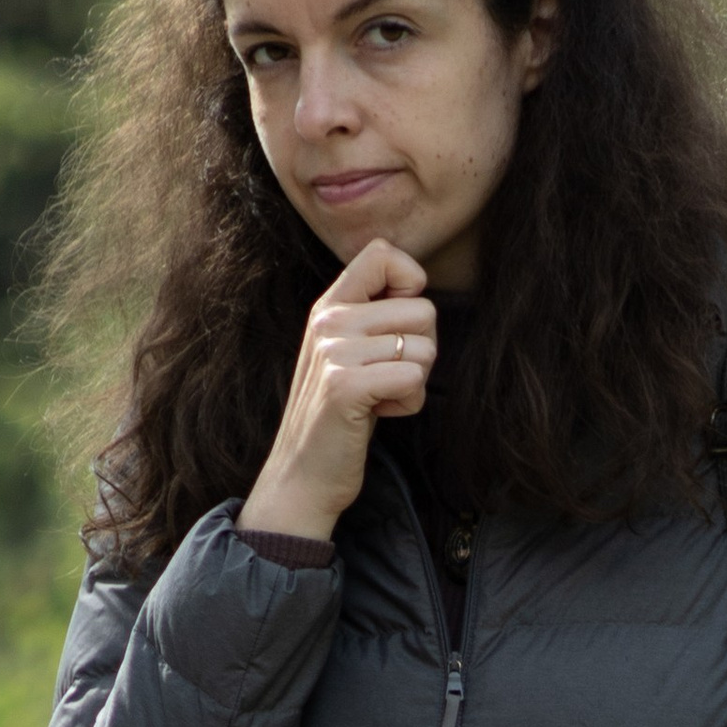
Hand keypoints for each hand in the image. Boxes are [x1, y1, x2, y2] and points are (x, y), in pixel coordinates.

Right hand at [238, 238, 433, 541]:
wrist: (303, 473)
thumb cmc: (340, 415)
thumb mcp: (349, 353)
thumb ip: (374, 318)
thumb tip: (419, 287)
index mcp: (330, 305)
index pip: (384, 254)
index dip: (412, 285)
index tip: (400, 326)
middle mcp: (329, 319)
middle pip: (424, 311)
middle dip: (422, 353)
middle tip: (388, 378)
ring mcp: (333, 351)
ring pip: (424, 349)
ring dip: (415, 383)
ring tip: (380, 398)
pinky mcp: (344, 386)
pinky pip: (413, 379)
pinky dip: (408, 404)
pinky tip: (379, 414)